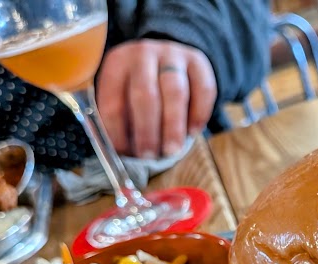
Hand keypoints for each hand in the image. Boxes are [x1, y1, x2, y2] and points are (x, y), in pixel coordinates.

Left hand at [97, 40, 216, 158]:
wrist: (167, 57)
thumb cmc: (141, 87)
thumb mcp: (122, 96)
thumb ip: (121, 121)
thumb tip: (123, 154)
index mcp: (117, 64)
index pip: (114, 101)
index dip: (118, 131)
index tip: (124, 152)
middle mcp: (143, 55)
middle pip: (145, 95)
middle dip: (147, 130)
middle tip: (149, 155)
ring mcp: (173, 56)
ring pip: (175, 92)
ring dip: (173, 127)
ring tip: (172, 150)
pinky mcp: (198, 61)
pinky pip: (203, 90)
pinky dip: (198, 115)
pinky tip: (192, 133)